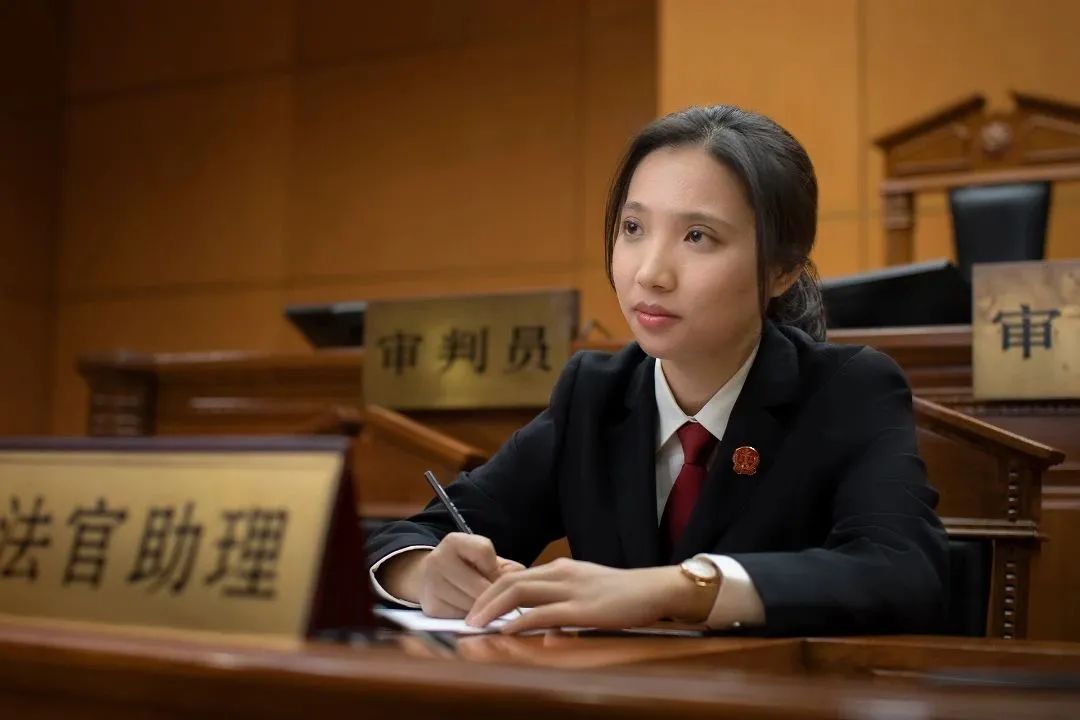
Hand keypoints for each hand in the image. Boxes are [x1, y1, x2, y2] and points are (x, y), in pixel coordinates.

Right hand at [412, 533, 524, 617]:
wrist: (433, 579)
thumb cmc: (468, 569)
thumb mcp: (486, 561)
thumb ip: (507, 568)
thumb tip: (521, 584)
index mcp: (454, 542)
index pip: (484, 551)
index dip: (496, 568)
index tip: (498, 577)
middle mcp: (438, 559)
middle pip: (479, 585)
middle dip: (494, 596)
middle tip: (503, 602)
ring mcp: (431, 583)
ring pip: (472, 605)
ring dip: (485, 611)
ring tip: (488, 608)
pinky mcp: (431, 606)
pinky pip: (461, 618)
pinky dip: (472, 620)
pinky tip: (474, 615)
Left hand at [465, 558, 701, 632]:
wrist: (655, 589)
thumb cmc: (624, 594)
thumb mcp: (587, 590)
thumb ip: (563, 600)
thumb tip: (540, 622)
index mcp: (560, 568)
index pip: (515, 576)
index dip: (491, 592)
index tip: (477, 609)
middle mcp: (560, 573)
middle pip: (510, 581)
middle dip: (484, 600)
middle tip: (468, 619)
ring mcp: (570, 589)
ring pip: (519, 592)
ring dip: (493, 609)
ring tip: (477, 625)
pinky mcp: (581, 608)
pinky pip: (542, 613)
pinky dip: (519, 621)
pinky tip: (506, 631)